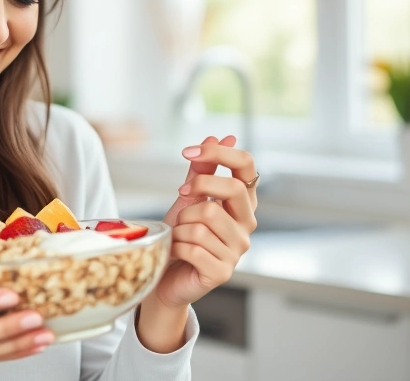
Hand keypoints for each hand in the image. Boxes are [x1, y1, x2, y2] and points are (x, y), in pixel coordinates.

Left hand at [154, 135, 257, 308]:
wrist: (163, 275)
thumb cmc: (180, 235)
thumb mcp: (188, 197)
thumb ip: (202, 169)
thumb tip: (220, 135)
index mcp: (242, 203)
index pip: (247, 166)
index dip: (219, 152)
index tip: (188, 151)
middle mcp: (246, 226)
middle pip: (230, 189)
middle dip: (199, 188)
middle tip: (181, 196)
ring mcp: (237, 250)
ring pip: (205, 219)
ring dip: (181, 225)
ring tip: (178, 235)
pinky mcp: (222, 272)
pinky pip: (193, 246)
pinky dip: (176, 246)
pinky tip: (176, 252)